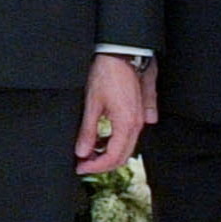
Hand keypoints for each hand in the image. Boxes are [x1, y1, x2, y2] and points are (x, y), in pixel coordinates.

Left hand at [74, 53, 155, 173]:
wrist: (121, 54)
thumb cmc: (106, 75)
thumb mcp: (92, 104)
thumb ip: (88, 131)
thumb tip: (82, 152)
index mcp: (126, 124)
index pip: (113, 157)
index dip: (96, 167)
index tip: (80, 167)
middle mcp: (137, 124)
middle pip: (122, 156)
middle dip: (102, 163)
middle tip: (82, 163)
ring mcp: (140, 118)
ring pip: (126, 147)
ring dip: (108, 153)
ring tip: (88, 152)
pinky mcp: (137, 112)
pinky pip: (128, 136)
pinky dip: (114, 142)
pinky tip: (100, 140)